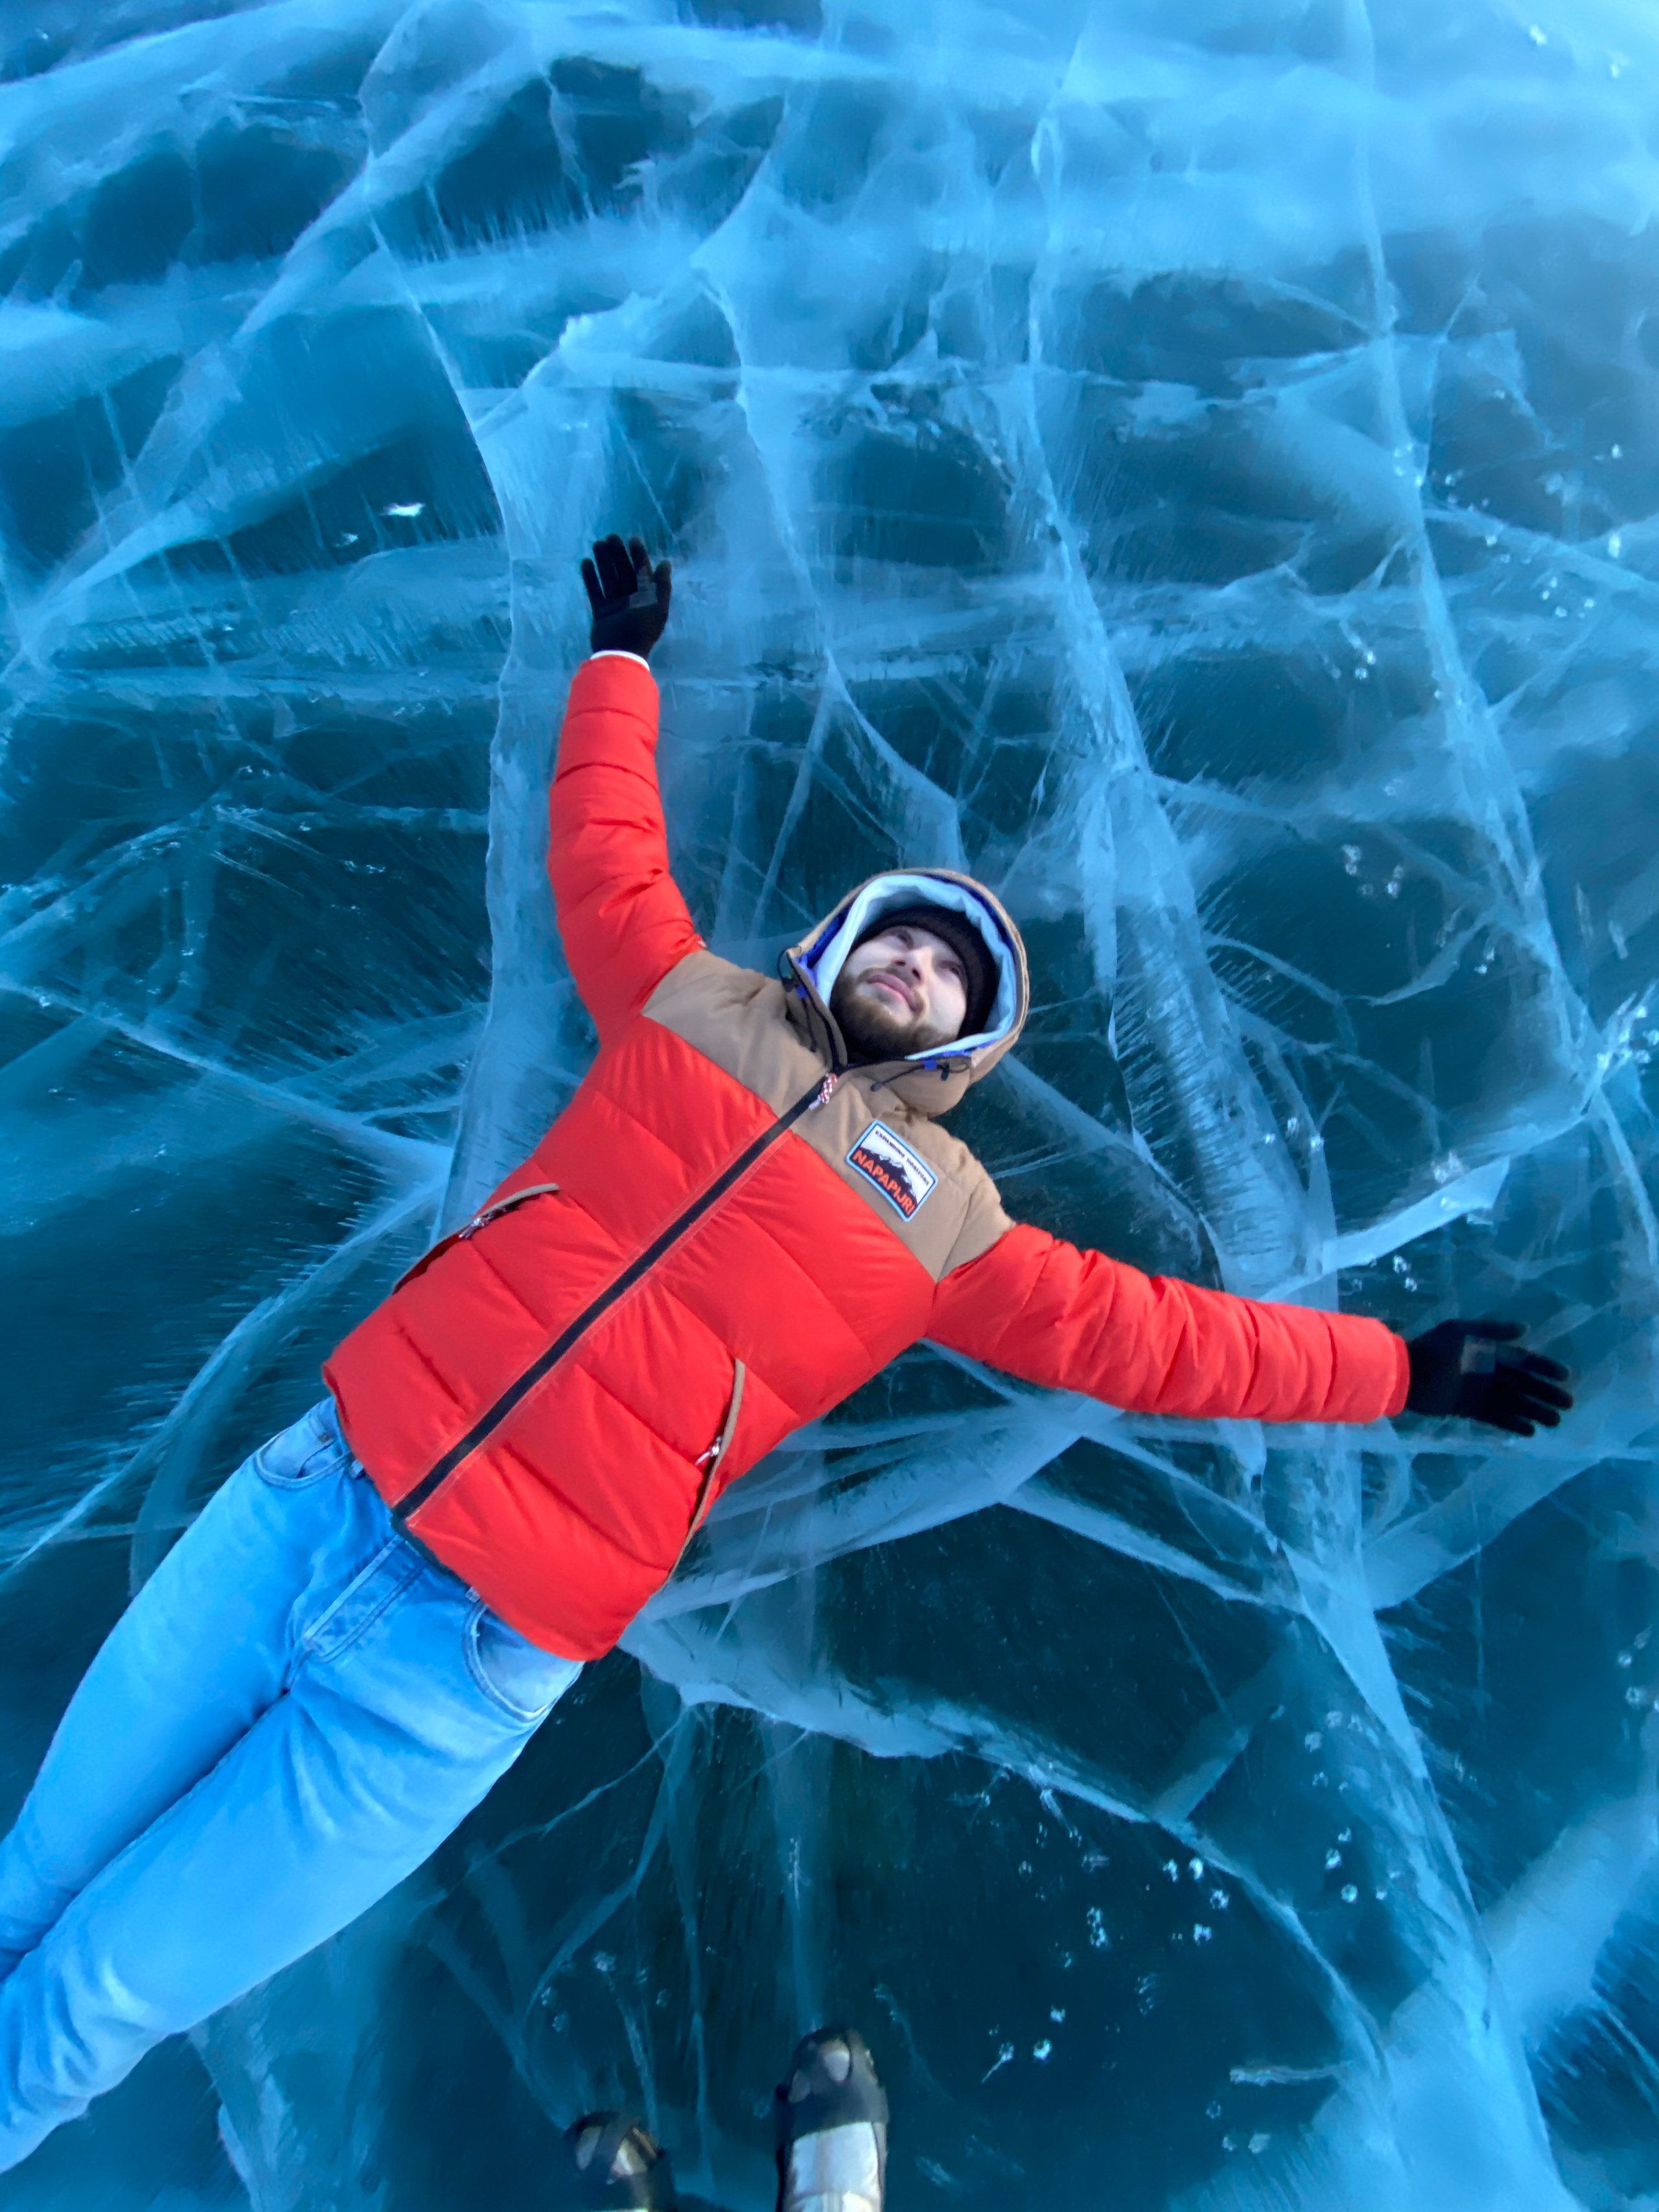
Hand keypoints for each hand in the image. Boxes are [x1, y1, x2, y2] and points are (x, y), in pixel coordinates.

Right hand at [581, 533, 670, 659]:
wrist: (620, 653)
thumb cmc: (641, 629)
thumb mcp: (656, 606)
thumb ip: (661, 585)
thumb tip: (666, 563)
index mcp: (647, 598)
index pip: (643, 572)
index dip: (639, 555)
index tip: (633, 539)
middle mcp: (631, 600)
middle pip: (624, 572)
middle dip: (618, 554)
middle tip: (610, 537)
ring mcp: (615, 606)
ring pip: (609, 579)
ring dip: (603, 562)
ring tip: (597, 544)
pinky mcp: (601, 612)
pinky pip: (595, 592)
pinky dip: (590, 578)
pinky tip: (585, 562)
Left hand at [1403, 1319, 1571, 1436]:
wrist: (1405, 1375)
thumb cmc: (1434, 1350)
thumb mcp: (1462, 1332)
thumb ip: (1492, 1330)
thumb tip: (1524, 1329)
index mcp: (1487, 1351)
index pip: (1522, 1360)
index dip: (1544, 1368)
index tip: (1566, 1376)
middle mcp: (1486, 1372)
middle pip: (1523, 1384)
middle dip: (1545, 1393)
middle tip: (1569, 1404)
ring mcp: (1478, 1391)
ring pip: (1514, 1402)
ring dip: (1534, 1411)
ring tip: (1556, 1421)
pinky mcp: (1468, 1409)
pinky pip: (1495, 1417)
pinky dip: (1512, 1423)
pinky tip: (1530, 1431)